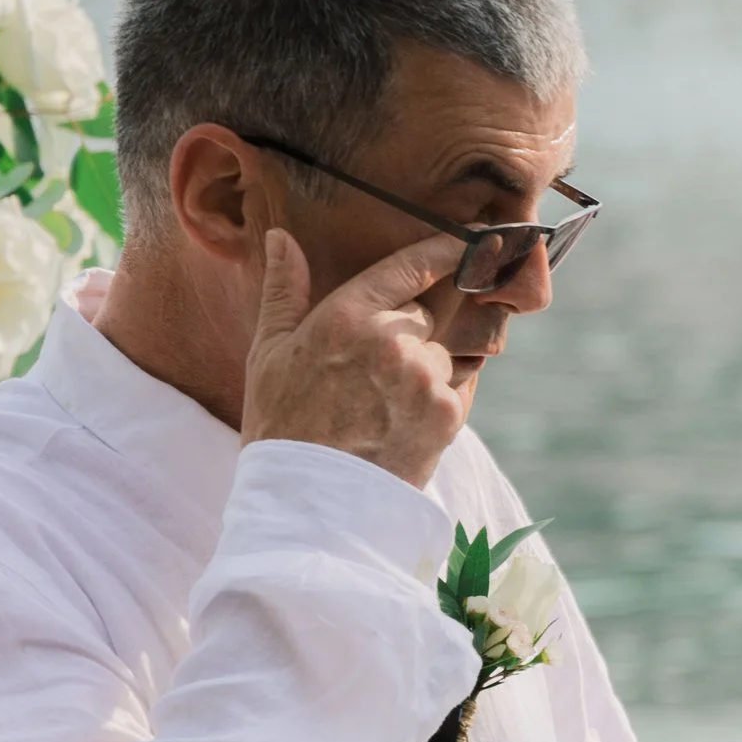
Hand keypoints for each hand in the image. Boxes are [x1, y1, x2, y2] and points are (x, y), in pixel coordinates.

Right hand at [240, 227, 470, 487]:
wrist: (308, 505)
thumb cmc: (280, 426)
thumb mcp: (269, 353)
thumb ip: (284, 290)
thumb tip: (283, 237)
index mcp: (346, 316)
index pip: (412, 265)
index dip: (447, 248)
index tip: (472, 236)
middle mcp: (392, 339)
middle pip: (431, 308)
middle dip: (417, 324)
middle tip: (380, 364)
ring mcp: (424, 377)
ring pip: (445, 349)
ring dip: (427, 363)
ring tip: (382, 401)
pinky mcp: (448, 414)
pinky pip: (459, 384)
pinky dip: (441, 391)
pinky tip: (402, 416)